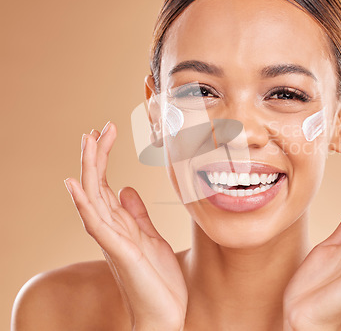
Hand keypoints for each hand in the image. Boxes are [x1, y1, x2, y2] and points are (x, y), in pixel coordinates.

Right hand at [63, 122, 187, 330]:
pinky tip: (76, 185)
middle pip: (97, 184)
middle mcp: (111, 228)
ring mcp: (113, 239)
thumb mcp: (150, 237)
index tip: (106, 132)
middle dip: (96, 155)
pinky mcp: (120, 251)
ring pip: (93, 197)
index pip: (105, 184)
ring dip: (89, 169)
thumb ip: (136, 215)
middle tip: (98, 128)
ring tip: (87, 142)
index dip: (103, 158)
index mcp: (119, 223)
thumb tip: (126, 190)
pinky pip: (98, 224)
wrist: (164, 314)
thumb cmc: (157, 279)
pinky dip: (85, 203)